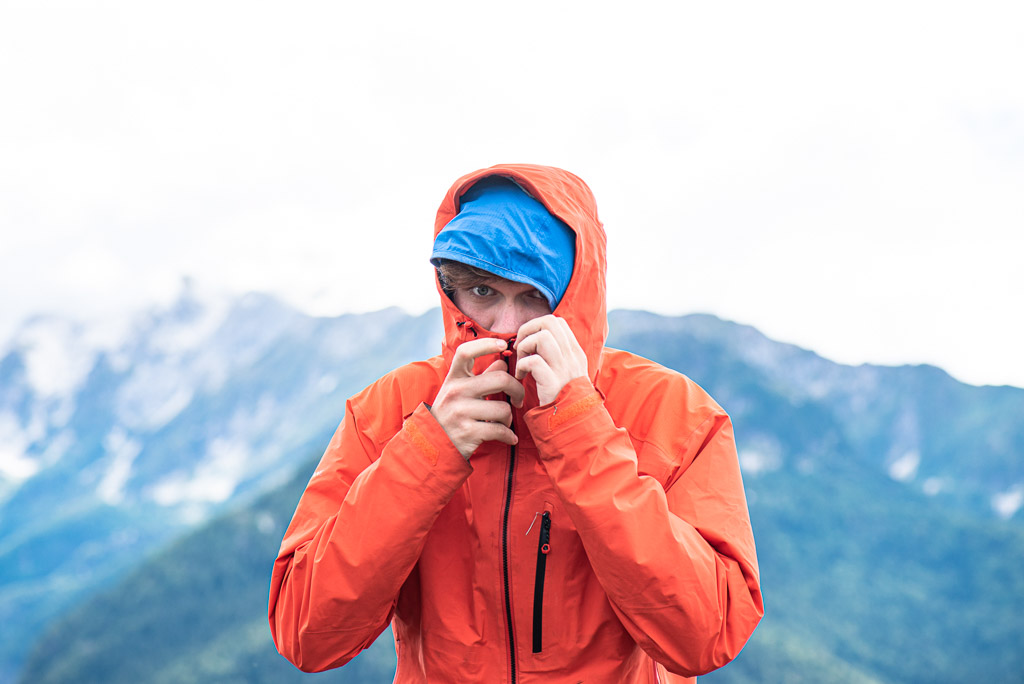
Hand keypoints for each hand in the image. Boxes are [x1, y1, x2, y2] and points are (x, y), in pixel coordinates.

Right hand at [431, 337, 525, 458]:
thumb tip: (502, 362)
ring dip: (509, 418)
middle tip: (518, 399)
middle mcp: (456, 392)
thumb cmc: (450, 415)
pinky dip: (508, 435)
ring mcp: (461, 412)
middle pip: (500, 379)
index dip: (486, 344)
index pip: (466, 352)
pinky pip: (500, 430)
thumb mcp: (459, 392)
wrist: (432, 445)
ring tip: (504, 423)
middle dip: (517, 389)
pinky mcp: (468, 432)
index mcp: (454, 378)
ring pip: (504, 408)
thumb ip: (481, 376)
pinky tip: (508, 437)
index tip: (503, 344)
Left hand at [514, 315, 587, 405]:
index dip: (537, 326)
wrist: (573, 424)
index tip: (528, 342)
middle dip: (528, 330)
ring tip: (522, 363)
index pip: (557, 321)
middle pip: (549, 322)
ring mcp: (564, 369)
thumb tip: (534, 340)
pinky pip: (533, 361)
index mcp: (575, 353)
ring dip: (525, 347)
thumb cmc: (564, 399)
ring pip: (542, 337)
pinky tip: (520, 377)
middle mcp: (572, 357)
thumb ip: (556, 356)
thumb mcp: (566, 373)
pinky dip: (521, 366)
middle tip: (521, 348)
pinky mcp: (553, 383)